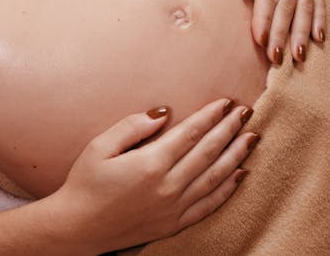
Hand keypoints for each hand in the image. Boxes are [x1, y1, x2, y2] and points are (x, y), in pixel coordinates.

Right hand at [52, 98, 256, 253]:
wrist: (78, 227)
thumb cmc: (85, 183)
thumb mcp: (99, 147)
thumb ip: (132, 127)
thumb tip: (163, 113)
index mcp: (150, 164)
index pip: (189, 134)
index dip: (209, 116)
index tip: (225, 102)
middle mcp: (168, 186)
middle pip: (208, 152)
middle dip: (229, 130)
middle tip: (246, 112)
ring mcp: (174, 207)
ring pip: (215, 177)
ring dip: (236, 155)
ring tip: (251, 137)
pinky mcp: (175, 223)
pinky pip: (210, 205)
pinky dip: (228, 189)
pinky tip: (240, 174)